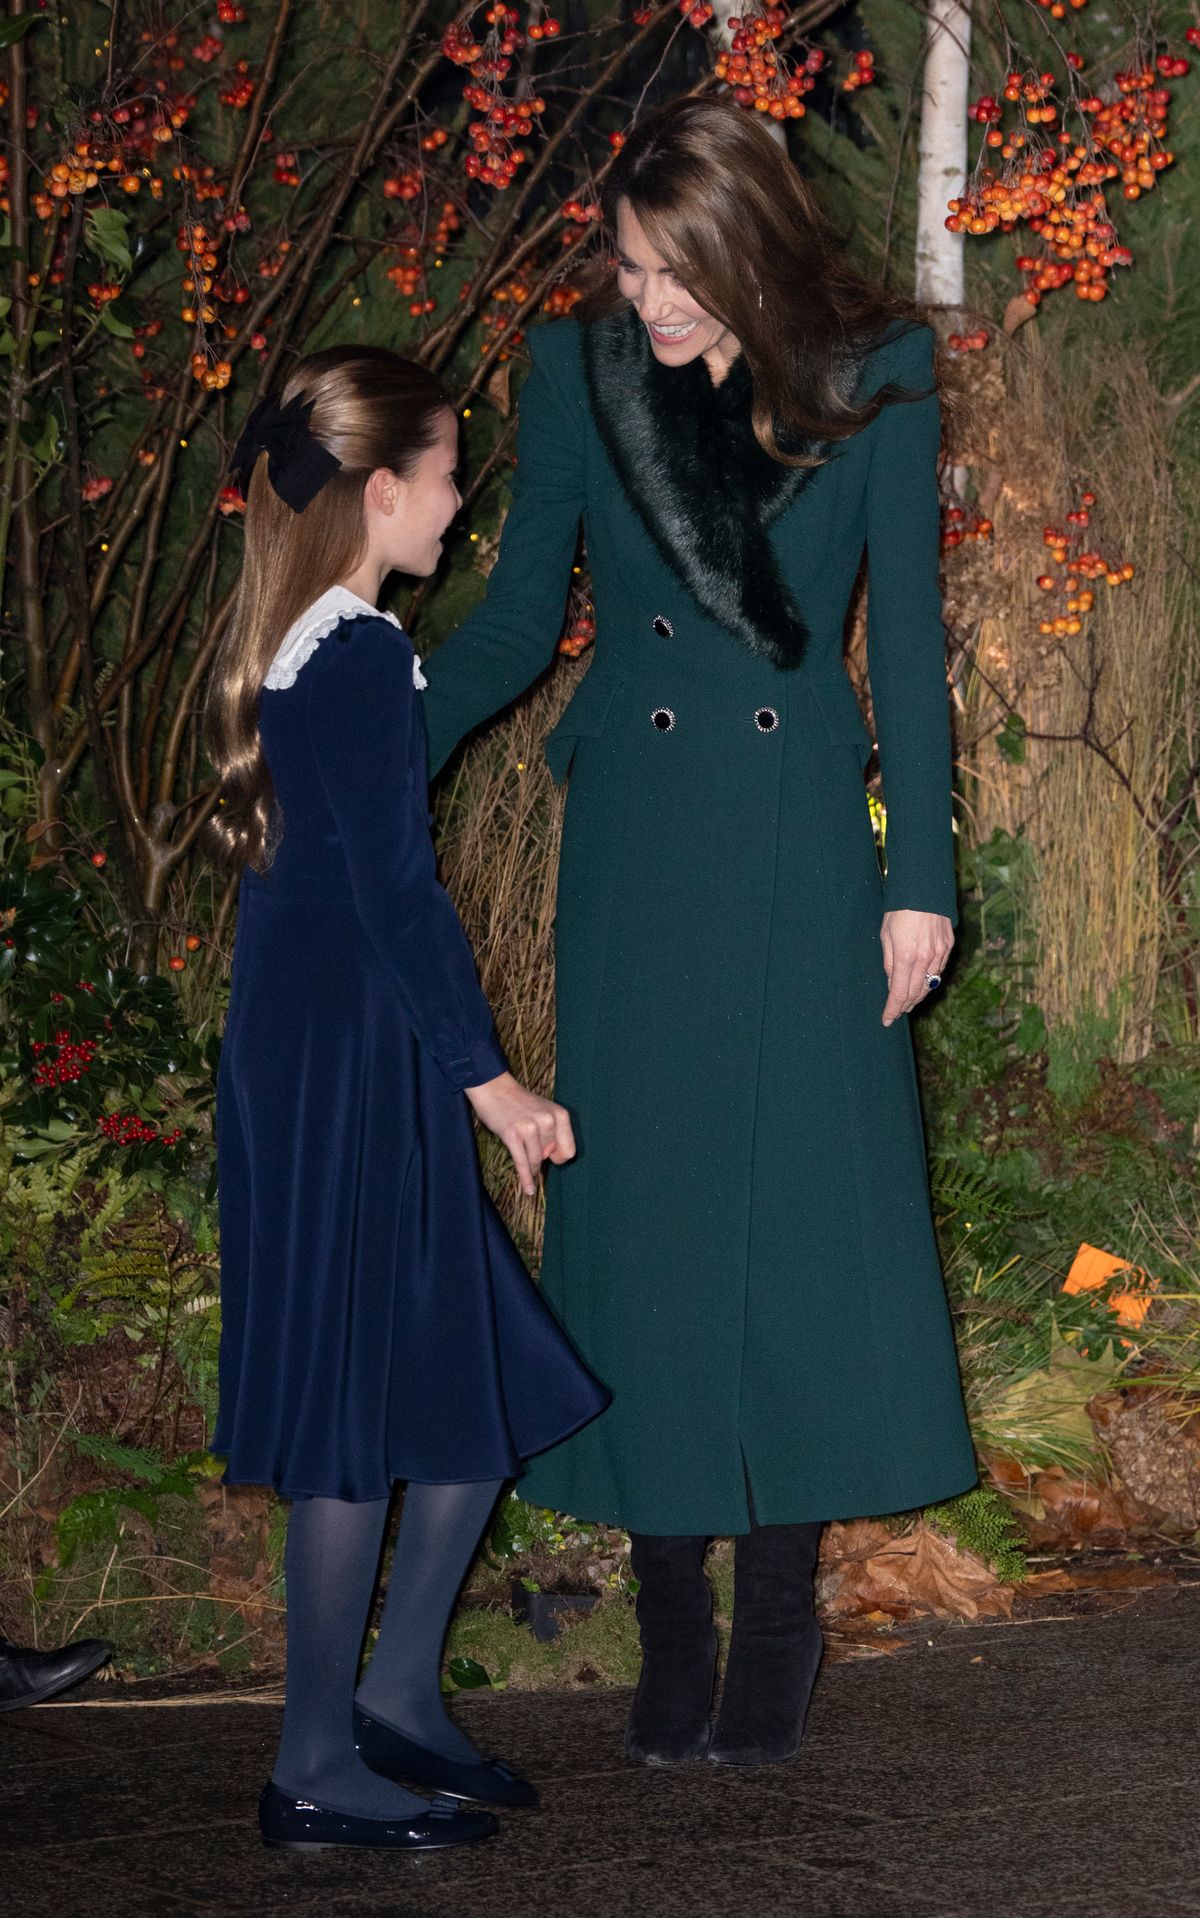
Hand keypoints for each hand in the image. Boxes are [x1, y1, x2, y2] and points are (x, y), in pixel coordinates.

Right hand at [465, 1071, 575, 1196]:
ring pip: (535, 1161)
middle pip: (549, 1157)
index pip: (569, 1151)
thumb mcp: (545, 1112)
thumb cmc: (520, 1104)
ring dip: (529, 1164)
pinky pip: (522, 1163)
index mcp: (560, 1115)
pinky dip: (526, 1179)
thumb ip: (553, 1134)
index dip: (558, 1155)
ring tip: (520, 1148)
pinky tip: (529, 1190)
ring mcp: (530, 1128)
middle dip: (539, 1154)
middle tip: (526, 1138)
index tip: (549, 1151)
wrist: (494, 1089)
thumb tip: (552, 1159)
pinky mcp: (512, 1135)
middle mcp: (547, 1121)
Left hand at [880, 909, 953, 1026]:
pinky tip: (923, 984)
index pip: (899, 993)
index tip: (887, 1020)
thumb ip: (889, 962)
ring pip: (930, 984)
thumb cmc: (899, 909)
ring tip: (908, 1002)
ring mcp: (940, 953)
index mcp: (905, 956)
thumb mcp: (885, 935)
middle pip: (915, 992)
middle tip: (896, 1012)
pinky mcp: (948, 946)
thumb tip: (892, 983)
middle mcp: (925, 958)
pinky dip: (930, 980)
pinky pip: (939, 970)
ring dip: (918, 995)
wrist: (924, 887)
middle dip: (905, 1005)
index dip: (892, 1009)